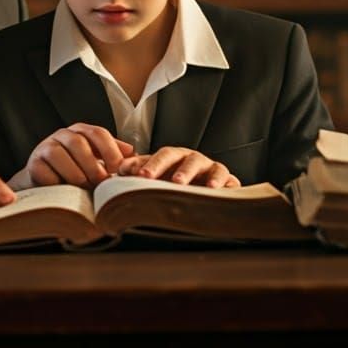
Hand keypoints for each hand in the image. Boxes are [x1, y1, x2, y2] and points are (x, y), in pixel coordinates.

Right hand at [27, 123, 134, 188]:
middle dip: (92, 165)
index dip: (110, 151)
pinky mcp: (33, 164)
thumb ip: (113, 155)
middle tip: (101, 182)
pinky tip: (65, 191)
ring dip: (75, 174)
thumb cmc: (76, 170)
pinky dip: (56, 182)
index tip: (118, 169)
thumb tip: (134, 154)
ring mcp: (45, 147)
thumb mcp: (96, 160)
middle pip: (78, 143)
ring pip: (59, 155)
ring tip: (84, 187)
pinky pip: (44, 172)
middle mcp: (62, 135)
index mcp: (81, 131)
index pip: (98, 133)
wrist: (45, 181)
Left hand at [116, 147, 238, 188]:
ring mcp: (211, 169)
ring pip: (201, 165)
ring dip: (189, 172)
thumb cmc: (181, 184)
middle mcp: (192, 159)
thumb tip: (118, 170)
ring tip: (179, 183)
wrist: (214, 192)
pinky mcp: (229, 182)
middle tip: (147, 177)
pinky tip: (213, 190)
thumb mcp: (161, 177)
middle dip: (160, 165)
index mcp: (175, 157)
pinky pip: (228, 180)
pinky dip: (222, 183)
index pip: (159, 155)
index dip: (146, 162)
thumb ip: (141, 171)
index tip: (130, 173)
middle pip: (177, 156)